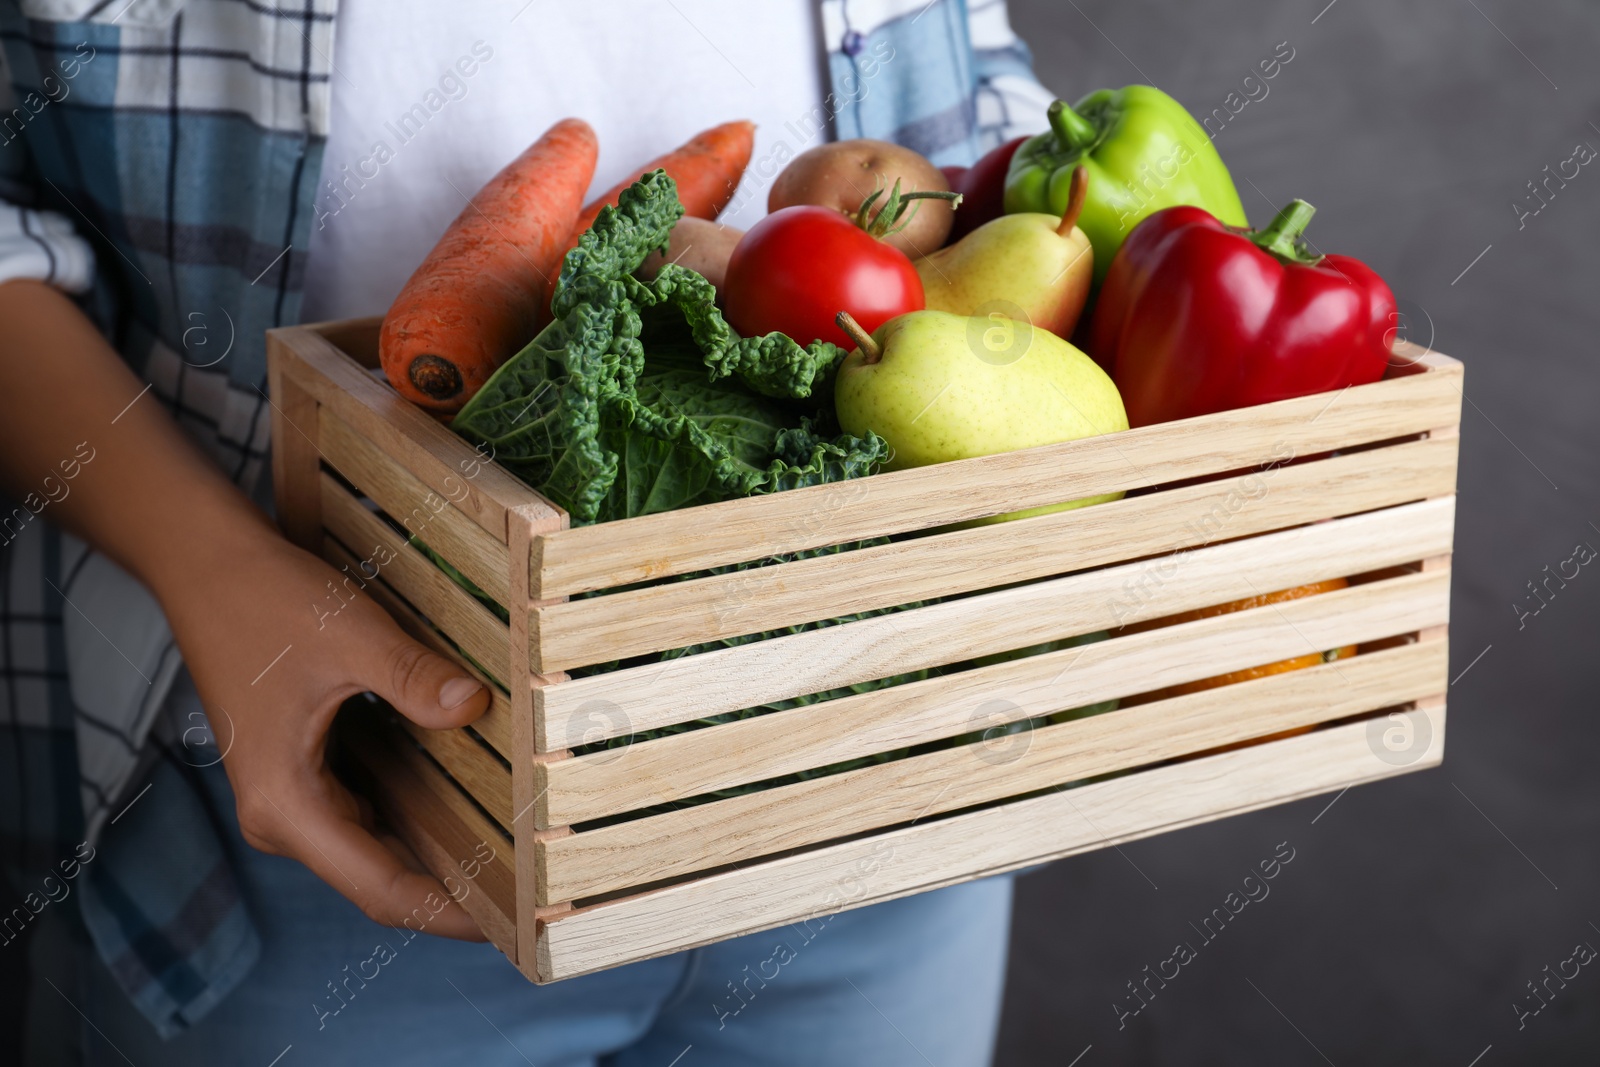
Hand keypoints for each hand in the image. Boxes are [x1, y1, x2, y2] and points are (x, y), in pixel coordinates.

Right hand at [0, 280, 488, 936]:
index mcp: (288, 806)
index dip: (450, 914)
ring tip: (517, 864)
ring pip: (377, 850)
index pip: (382, 889)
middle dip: (456, 893)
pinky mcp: (304, 774)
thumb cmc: (266, 602)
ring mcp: (293, 799)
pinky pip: (369, 813)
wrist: (207, 566)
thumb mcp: (351, 637)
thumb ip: (413, 679)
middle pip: (382, 880)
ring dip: (439, 856)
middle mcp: (285, 818)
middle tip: (534, 898)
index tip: (513, 928)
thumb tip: (475, 707)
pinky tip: (473, 812)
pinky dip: (418, 819)